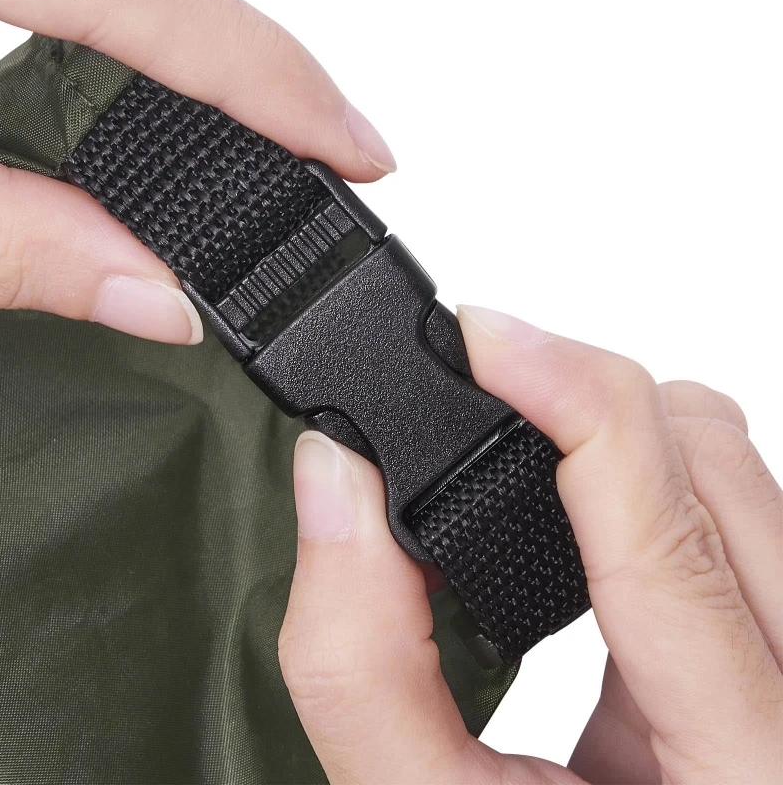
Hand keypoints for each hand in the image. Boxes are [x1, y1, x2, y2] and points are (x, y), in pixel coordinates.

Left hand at [0, 0, 394, 342]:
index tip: (360, 151)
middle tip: (339, 148)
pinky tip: (188, 94)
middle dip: (270, 71)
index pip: (168, 1)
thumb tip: (158, 301)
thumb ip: (16, 242)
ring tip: (281, 130)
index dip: (279, 83)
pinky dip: (164, 45)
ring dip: (220, 59)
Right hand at [280, 305, 782, 783]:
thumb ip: (364, 659)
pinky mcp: (762, 626)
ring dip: (608, 432)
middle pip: (710, 457)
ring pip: (727, 461)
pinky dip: (630, 469)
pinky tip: (565, 506)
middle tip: (466, 396)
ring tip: (509, 450)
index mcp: (744, 760)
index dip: (575, 398)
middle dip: (578, 404)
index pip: (670, 528)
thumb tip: (336, 482)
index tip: (479, 335)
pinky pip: (720, 492)